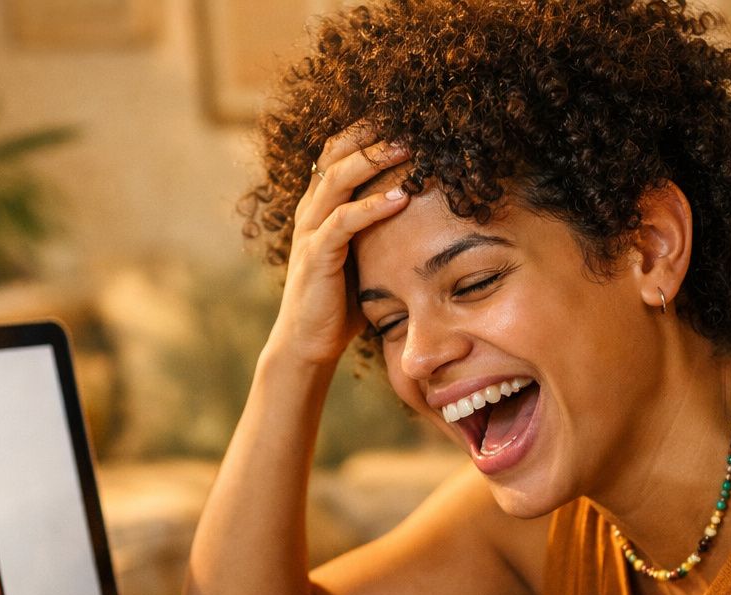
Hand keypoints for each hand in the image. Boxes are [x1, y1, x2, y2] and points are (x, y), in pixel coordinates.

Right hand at [268, 126, 410, 366]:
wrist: (307, 342)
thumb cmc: (340, 301)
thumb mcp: (362, 254)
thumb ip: (378, 228)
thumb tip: (422, 207)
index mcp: (319, 206)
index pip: (337, 152)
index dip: (366, 131)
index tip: (404, 117)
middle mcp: (310, 211)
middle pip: (336, 154)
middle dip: (373, 135)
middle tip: (412, 120)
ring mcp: (309, 232)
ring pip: (337, 179)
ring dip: (375, 160)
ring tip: (410, 147)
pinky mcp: (316, 256)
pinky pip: (344, 221)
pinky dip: (373, 206)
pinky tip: (402, 197)